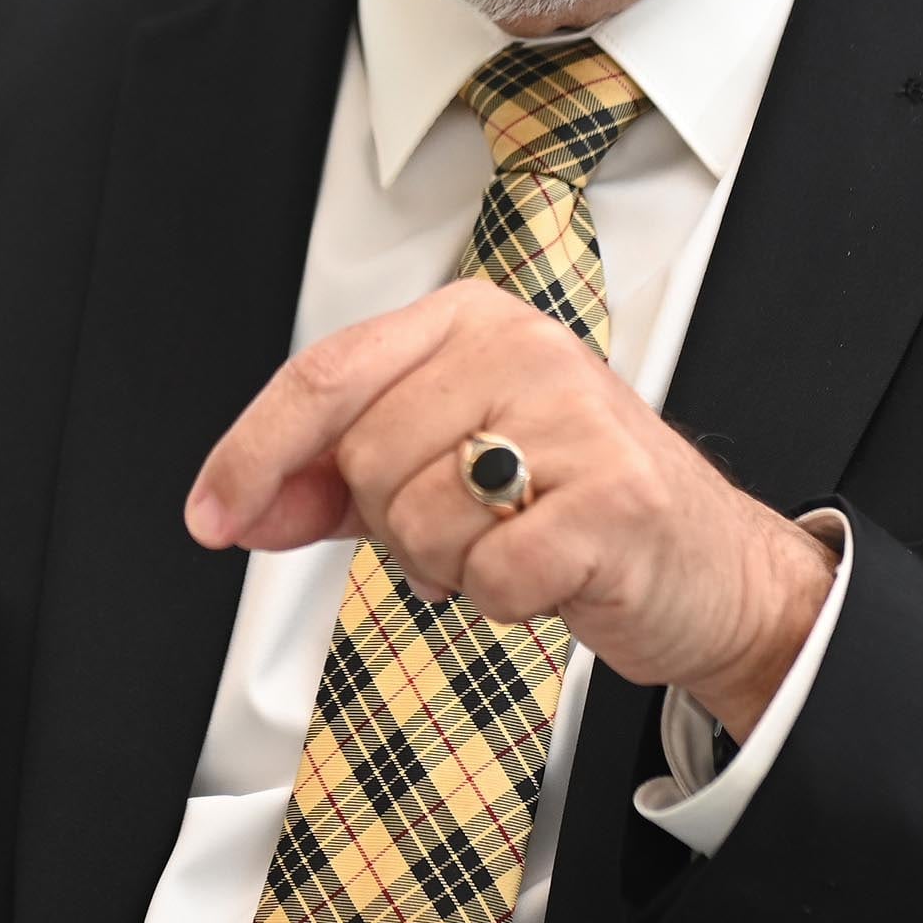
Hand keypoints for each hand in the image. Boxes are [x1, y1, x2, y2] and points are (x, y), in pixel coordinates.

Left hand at [183, 278, 835, 738]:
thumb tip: (243, 505)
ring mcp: (575, 417)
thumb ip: (338, 479)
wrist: (710, 569)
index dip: (253, 453)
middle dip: (395, 526)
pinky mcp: (613, 498)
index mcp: (472, 320)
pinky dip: (503, 602)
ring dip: (450, 567)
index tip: (212, 517)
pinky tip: (551, 575)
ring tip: (514, 547)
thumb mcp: (446, 471)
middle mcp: (522, 348)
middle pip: (366, 460)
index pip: (325, 375)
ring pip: (418, 521)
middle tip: (466, 530)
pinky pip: (487, 577)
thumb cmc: (576, 507)